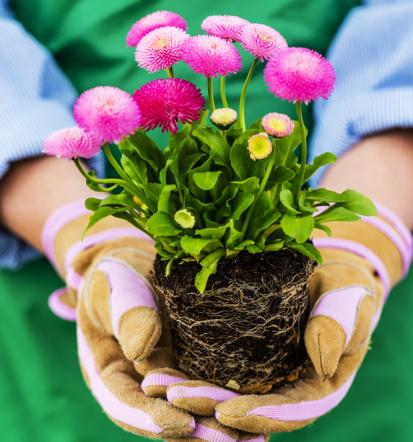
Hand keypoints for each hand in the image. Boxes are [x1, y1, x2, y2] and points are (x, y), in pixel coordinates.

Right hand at [43, 199, 263, 440]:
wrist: (136, 264)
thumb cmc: (117, 274)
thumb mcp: (114, 288)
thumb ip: (126, 314)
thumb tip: (141, 352)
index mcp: (110, 373)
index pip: (127, 405)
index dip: (153, 419)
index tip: (185, 426)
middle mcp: (139, 382)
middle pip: (164, 415)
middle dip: (196, 432)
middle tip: (231, 441)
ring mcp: (166, 375)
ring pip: (190, 407)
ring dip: (219, 426)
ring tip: (256, 437)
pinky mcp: (189, 362)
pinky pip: (208, 384)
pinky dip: (229, 399)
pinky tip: (260, 408)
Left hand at [143, 203, 410, 433]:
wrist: (327, 274)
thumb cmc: (344, 285)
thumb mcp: (349, 296)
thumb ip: (341, 324)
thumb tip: (323, 363)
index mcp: (315, 386)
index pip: (287, 410)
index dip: (258, 414)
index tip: (225, 411)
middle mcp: (284, 387)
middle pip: (246, 406)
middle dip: (209, 405)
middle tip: (172, 395)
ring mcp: (261, 374)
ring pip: (224, 392)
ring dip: (190, 392)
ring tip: (154, 383)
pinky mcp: (241, 355)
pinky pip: (214, 369)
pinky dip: (188, 371)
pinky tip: (159, 364)